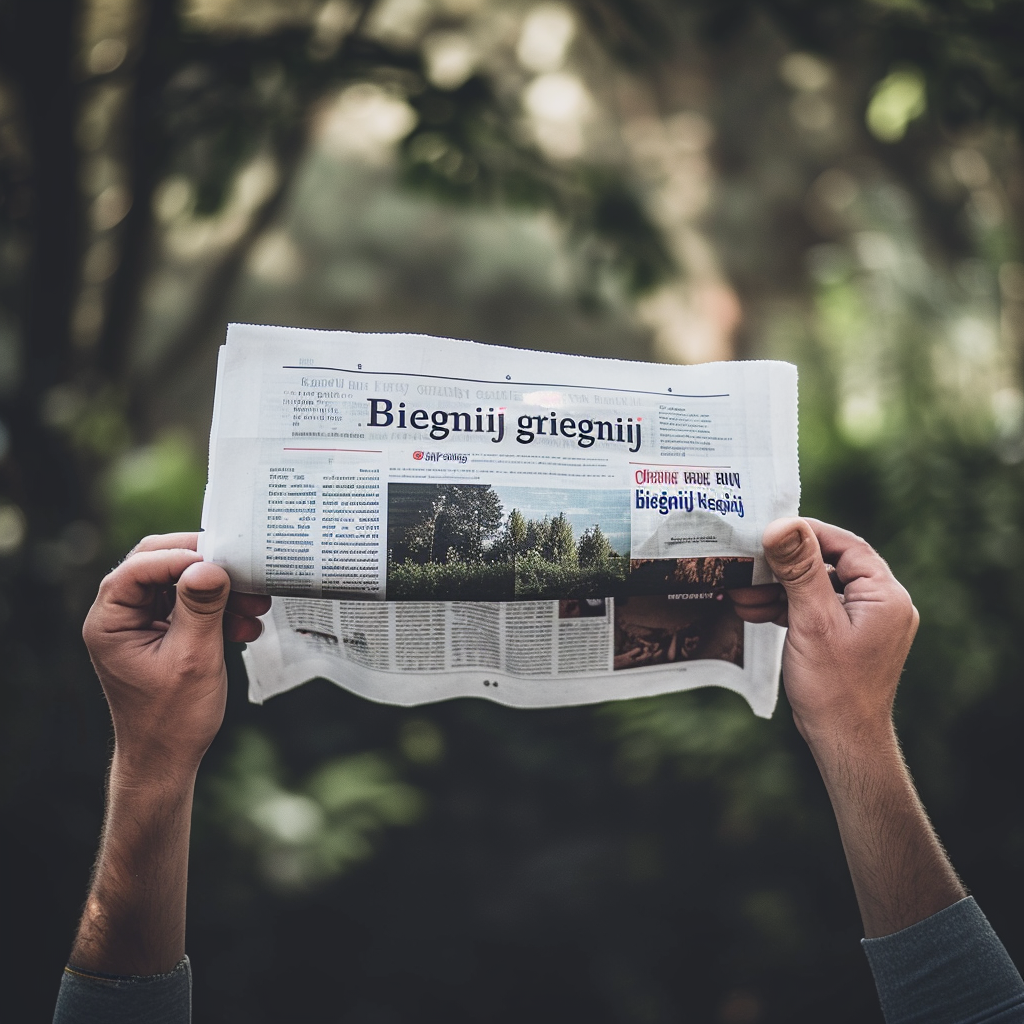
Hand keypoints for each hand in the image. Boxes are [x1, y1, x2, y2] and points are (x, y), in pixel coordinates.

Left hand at [82, 532, 270, 778]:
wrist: (168, 759)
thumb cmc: (172, 718)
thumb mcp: (192, 659)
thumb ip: (200, 609)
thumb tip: (210, 565)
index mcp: (110, 621)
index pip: (139, 567)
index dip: (181, 557)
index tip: (223, 560)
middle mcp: (121, 616)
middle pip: (159, 565)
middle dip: (205, 567)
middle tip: (242, 567)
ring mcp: (142, 624)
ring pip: (181, 583)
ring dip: (221, 591)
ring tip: (257, 604)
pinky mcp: (164, 634)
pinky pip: (192, 606)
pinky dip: (220, 611)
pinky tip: (247, 625)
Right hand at [729, 519, 957, 938]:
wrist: (843, 742)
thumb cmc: (833, 686)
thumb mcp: (811, 621)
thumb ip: (799, 571)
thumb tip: (783, 525)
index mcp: (885, 595)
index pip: (845, 546)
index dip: (807, 533)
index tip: (769, 529)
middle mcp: (882, 605)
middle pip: (829, 565)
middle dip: (784, 565)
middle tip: (747, 559)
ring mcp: (865, 623)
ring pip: (818, 589)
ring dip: (778, 589)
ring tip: (739, 591)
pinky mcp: (848, 638)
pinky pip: (816, 610)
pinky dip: (786, 608)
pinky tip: (752, 610)